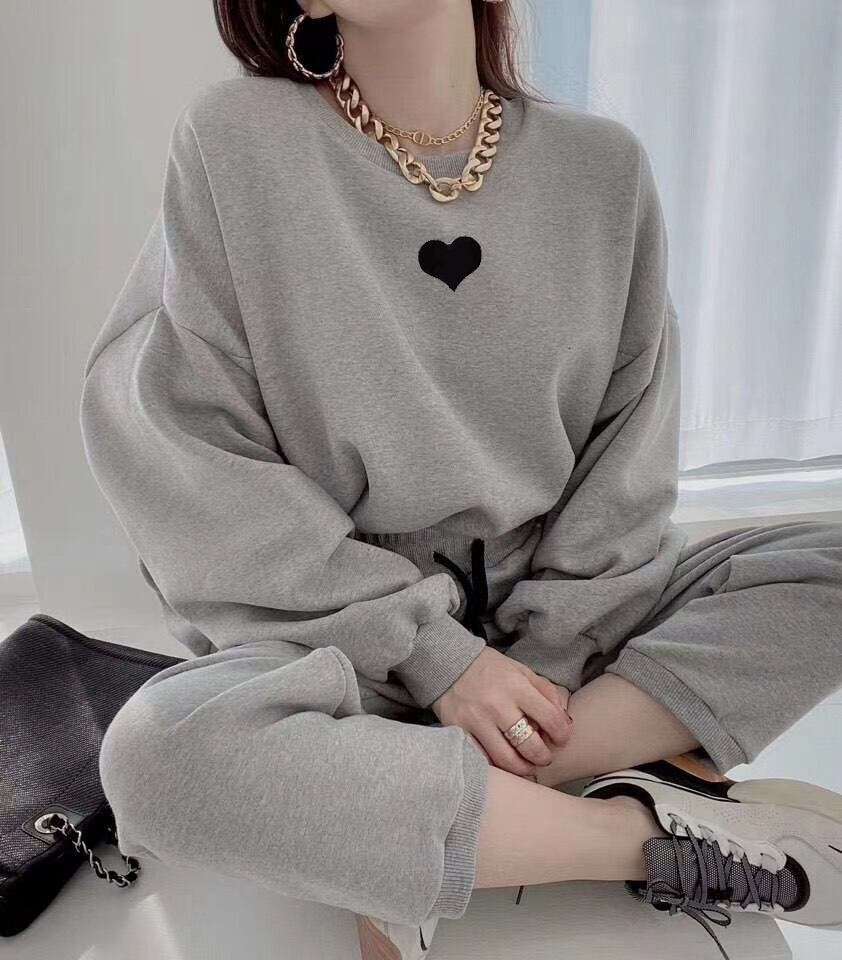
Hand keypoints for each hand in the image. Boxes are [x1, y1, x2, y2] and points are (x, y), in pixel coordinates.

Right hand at [430, 647, 572, 776]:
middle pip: (529, 746)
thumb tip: (563, 717)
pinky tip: (501, 762)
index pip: (551, 719)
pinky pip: (481, 758)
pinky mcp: (458, 731)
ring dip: (522, 768)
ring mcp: (476, 721)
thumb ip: (544, 691)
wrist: (448, 663)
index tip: (561, 739)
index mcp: (516, 687)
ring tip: (526, 766)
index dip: (562, 734)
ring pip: (505, 759)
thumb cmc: (488, 668)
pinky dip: (495, 765)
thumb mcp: (521, 670)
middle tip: (544, 757)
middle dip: (543, 757)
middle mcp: (497, 705)